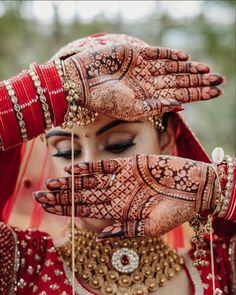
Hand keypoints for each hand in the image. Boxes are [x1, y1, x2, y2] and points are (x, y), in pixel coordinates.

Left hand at [34, 155, 216, 238]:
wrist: (195, 187)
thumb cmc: (177, 210)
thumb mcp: (152, 228)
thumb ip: (125, 231)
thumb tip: (99, 237)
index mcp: (120, 211)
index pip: (87, 211)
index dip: (67, 210)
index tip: (49, 210)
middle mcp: (117, 194)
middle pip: (83, 196)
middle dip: (62, 198)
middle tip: (39, 197)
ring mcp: (121, 179)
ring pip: (89, 181)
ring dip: (71, 183)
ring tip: (50, 184)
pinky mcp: (129, 165)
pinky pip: (105, 166)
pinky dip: (90, 168)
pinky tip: (73, 170)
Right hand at [63, 44, 223, 120]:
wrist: (82, 82)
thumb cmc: (104, 100)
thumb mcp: (131, 109)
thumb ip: (155, 107)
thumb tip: (181, 106)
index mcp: (149, 98)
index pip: (179, 95)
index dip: (197, 93)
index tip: (215, 92)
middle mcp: (149, 83)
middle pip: (180, 81)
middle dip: (199, 81)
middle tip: (220, 80)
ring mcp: (143, 68)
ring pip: (172, 67)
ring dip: (190, 68)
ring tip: (208, 70)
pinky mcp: (136, 53)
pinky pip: (157, 53)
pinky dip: (171, 55)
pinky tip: (185, 57)